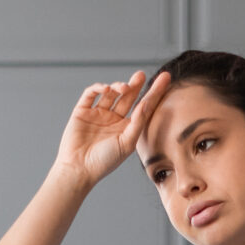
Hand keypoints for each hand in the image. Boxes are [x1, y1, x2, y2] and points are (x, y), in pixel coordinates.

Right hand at [54, 70, 169, 185]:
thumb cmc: (104, 162)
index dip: (153, 93)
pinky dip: (98, 88)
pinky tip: (107, 89)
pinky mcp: (82, 111)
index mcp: (126, 128)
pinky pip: (90, 94)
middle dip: (135, 85)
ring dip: (118, 87)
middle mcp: (112, 119)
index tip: (165, 78)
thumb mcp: (126, 143)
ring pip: (110, 93)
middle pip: (127, 97)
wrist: (79, 169)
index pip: (142, 106)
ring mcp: (97, 114)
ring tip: (124, 87)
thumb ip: (137, 123)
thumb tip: (146, 103)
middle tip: (142, 75)